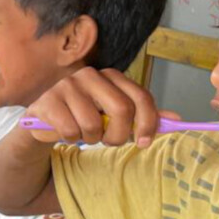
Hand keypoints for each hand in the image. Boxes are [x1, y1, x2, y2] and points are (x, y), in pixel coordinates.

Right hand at [24, 67, 167, 147]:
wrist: (43, 120)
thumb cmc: (82, 116)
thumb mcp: (113, 115)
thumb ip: (141, 116)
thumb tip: (175, 119)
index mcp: (111, 76)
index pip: (140, 96)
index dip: (147, 122)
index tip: (144, 142)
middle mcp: (90, 75)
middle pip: (121, 109)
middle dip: (119, 135)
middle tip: (109, 141)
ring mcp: (68, 86)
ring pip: (94, 124)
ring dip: (91, 139)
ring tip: (83, 134)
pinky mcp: (48, 100)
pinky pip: (71, 130)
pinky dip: (71, 139)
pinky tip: (65, 132)